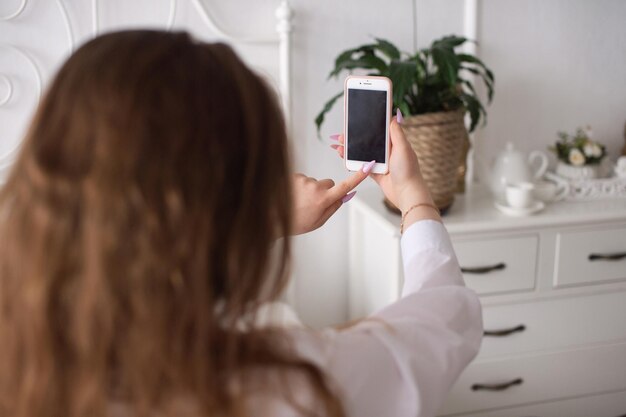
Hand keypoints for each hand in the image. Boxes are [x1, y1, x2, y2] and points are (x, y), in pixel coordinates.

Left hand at [290, 168, 371, 234]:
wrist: (271, 217)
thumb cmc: (295, 222)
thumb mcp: (318, 221)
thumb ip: (333, 207)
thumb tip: (344, 196)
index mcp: (323, 200)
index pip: (345, 186)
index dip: (358, 176)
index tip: (367, 167)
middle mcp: (315, 187)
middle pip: (329, 183)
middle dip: (325, 191)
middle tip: (312, 203)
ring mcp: (303, 180)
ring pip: (314, 182)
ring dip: (309, 190)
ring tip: (298, 202)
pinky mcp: (294, 176)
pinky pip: (302, 179)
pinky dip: (299, 186)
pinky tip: (292, 196)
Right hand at [330, 110, 439, 224]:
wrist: (406, 194)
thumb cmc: (408, 171)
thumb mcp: (403, 148)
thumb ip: (396, 133)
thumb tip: (392, 116)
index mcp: (395, 143)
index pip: (379, 130)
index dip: (367, 125)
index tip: (356, 121)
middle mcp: (388, 151)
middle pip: (367, 141)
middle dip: (354, 138)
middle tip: (342, 135)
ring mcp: (381, 162)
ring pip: (362, 152)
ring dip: (350, 149)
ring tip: (339, 146)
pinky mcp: (376, 173)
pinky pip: (362, 165)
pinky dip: (352, 161)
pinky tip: (344, 157)